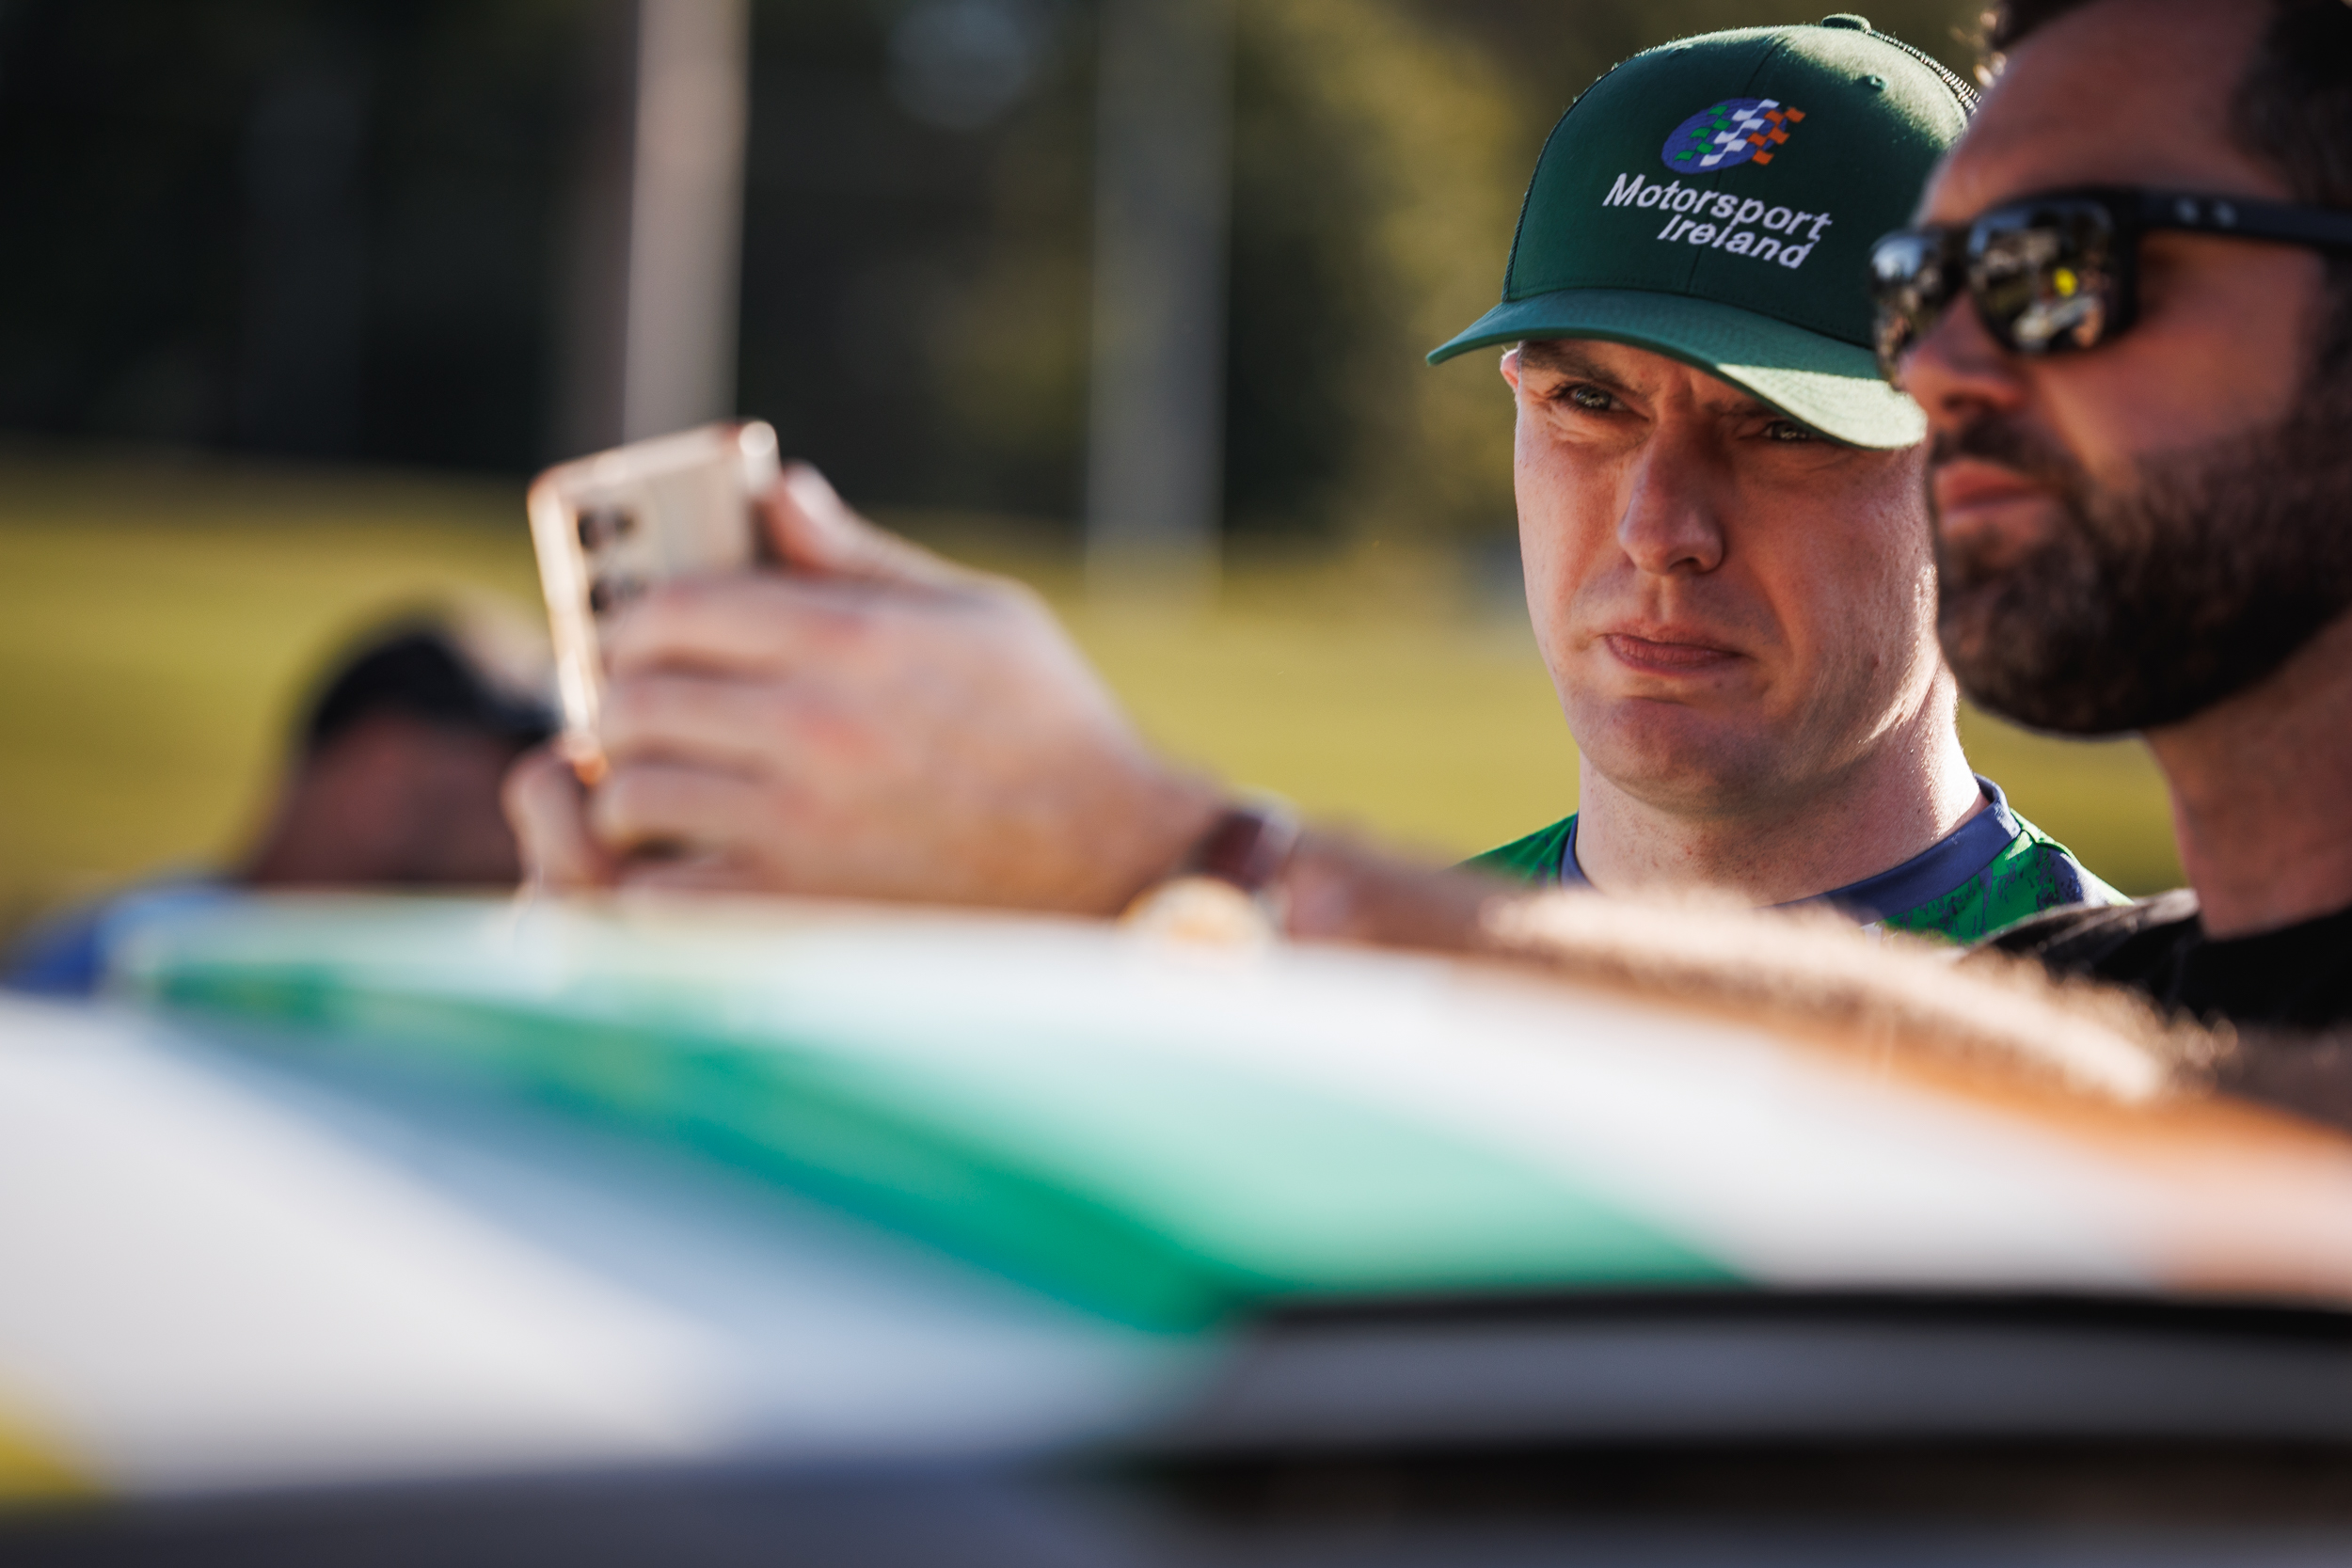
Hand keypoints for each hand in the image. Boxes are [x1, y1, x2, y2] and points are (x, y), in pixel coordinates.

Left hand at [505, 465, 1221, 914]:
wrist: (1119, 862)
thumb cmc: (1053, 729)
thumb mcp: (978, 614)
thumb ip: (861, 558)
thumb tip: (777, 490)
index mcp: (855, 638)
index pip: (679, 606)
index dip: (635, 618)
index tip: (635, 639)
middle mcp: (817, 726)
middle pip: (639, 697)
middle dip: (615, 703)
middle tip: (623, 717)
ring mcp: (803, 825)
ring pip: (635, 793)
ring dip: (624, 791)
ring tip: (643, 792)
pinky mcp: (800, 912)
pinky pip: (660, 897)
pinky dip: (648, 880)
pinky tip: (675, 866)